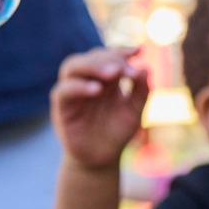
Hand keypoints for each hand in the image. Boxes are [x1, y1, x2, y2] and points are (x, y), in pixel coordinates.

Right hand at [52, 48, 149, 171]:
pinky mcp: (62, 106)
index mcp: (105, 78)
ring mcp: (72, 91)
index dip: (121, 50)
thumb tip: (146, 68)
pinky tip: (96, 90)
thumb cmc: (117, 131)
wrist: (102, 158)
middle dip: (109, 58)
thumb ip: (141, 91)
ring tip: (113, 73)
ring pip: (72, 66)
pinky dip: (79, 86)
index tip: (138, 51)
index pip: (109, 55)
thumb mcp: (135, 111)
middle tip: (125, 68)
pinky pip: (64, 90)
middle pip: (91, 57)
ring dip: (93, 66)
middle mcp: (87, 80)